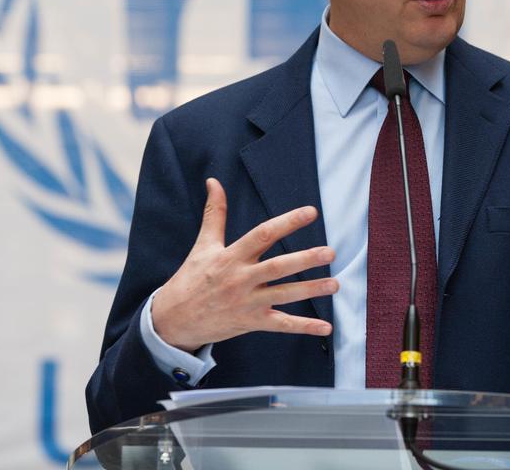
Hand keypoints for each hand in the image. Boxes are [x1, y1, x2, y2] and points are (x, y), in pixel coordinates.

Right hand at [151, 178, 337, 351]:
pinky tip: (326, 326)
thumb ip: (214, 213)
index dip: (287, 222)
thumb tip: (213, 181)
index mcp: (231, 256)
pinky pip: (281, 325)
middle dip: (305, 259)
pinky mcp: (251, 322)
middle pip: (278, 267)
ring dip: (311, 290)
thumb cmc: (192, 277)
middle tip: (331, 252)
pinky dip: (304, 327)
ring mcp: (247, 302)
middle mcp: (241, 278)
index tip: (310, 212)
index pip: (263, 235)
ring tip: (336, 284)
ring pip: (284, 295)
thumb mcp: (203, 244)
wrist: (173, 318)